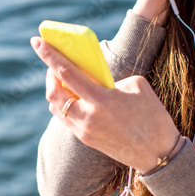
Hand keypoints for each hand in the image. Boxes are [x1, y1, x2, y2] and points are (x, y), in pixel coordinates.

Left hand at [31, 35, 181, 174]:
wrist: (159, 154)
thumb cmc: (153, 116)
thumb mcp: (136, 86)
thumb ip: (110, 80)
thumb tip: (95, 80)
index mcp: (100, 100)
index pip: (66, 73)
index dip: (49, 55)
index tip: (36, 41)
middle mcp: (87, 117)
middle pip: (53, 92)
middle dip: (50, 73)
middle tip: (54, 62)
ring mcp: (84, 131)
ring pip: (56, 107)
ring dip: (56, 90)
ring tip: (64, 78)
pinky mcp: (86, 140)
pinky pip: (66, 118)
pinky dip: (65, 104)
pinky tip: (74, 96)